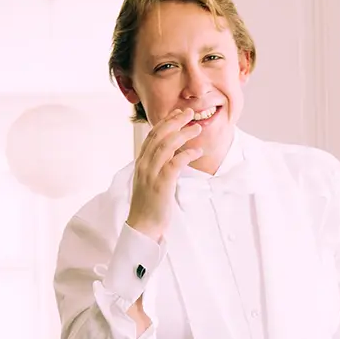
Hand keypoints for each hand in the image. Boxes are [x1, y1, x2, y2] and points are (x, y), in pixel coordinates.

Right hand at [125, 108, 205, 240]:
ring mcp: (151, 173)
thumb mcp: (150, 179)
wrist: (143, 225)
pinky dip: (187, 154)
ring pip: (167, 145)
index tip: (178, 113)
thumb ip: (158, 165)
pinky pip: (175, 163)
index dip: (166, 121)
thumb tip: (172, 154)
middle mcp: (144, 164)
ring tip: (197, 128)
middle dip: (175, 121)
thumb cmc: (149, 204)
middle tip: (189, 113)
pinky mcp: (161, 184)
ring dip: (183, 134)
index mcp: (141, 162)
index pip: (152, 135)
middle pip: (159, 135)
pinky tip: (197, 152)